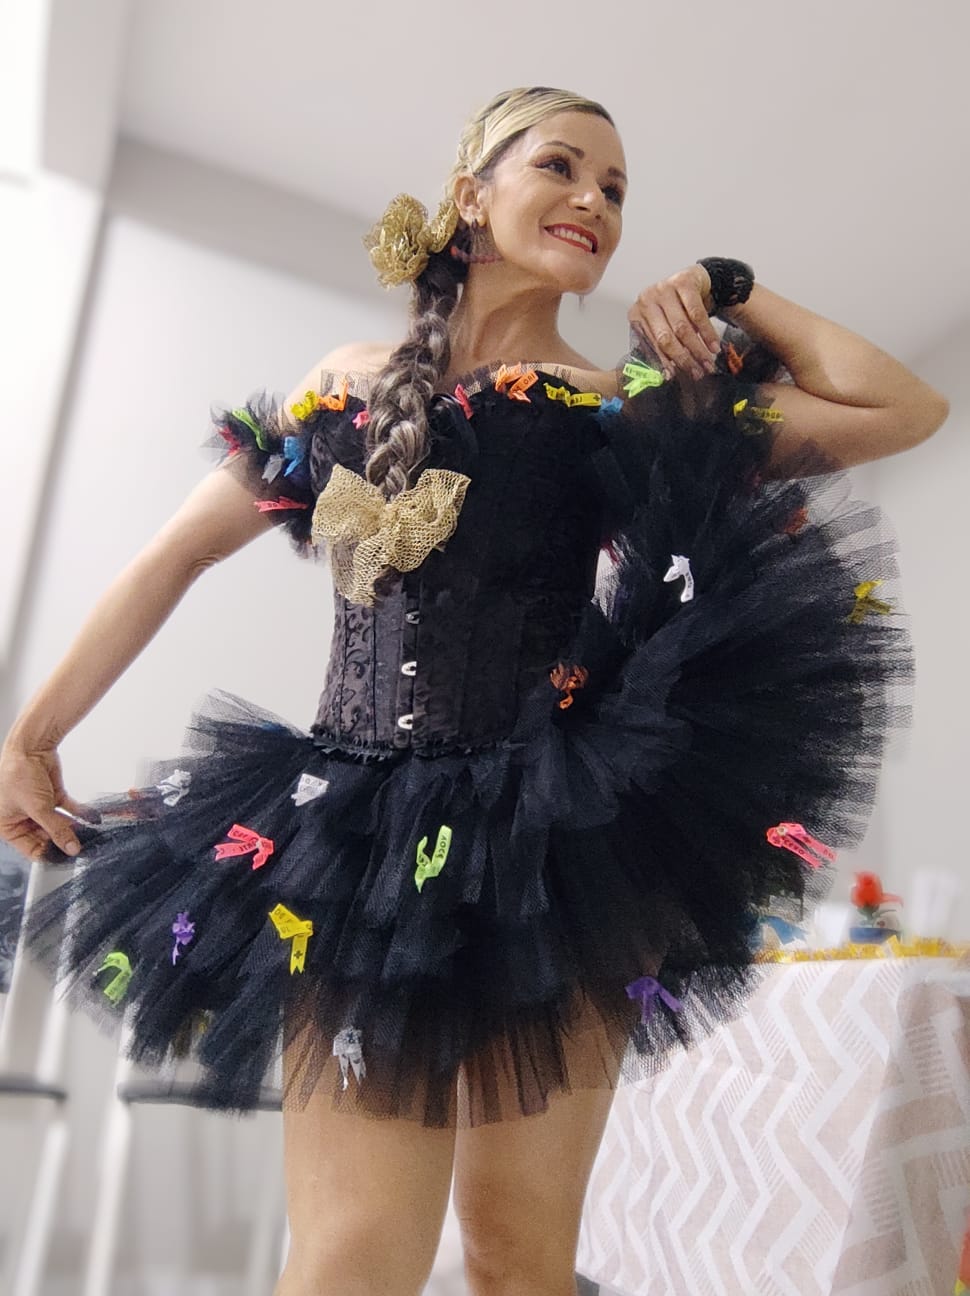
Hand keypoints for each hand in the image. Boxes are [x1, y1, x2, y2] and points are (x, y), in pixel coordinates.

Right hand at [0, 742, 89, 859]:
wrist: (30, 746)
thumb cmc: (18, 773)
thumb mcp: (38, 808)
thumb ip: (56, 829)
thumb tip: (70, 848)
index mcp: (8, 826)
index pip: (31, 849)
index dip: (50, 855)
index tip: (68, 859)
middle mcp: (22, 818)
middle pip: (47, 837)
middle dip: (65, 841)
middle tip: (83, 847)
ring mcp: (38, 807)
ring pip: (59, 824)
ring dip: (74, 828)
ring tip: (90, 835)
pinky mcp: (52, 796)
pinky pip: (68, 810)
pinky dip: (80, 814)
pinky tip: (92, 819)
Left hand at [628, 265, 720, 381]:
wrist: (692, 280)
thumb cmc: (675, 308)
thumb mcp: (664, 325)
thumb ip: (662, 346)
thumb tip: (668, 373)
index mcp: (637, 314)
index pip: (651, 344)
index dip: (663, 362)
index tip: (674, 376)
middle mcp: (647, 300)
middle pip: (666, 337)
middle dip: (683, 358)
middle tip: (697, 372)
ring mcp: (664, 289)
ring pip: (682, 327)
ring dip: (697, 349)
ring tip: (707, 362)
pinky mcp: (683, 282)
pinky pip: (697, 314)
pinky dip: (708, 333)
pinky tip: (714, 345)